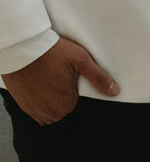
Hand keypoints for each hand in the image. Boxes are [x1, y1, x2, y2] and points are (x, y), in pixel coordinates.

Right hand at [2, 36, 119, 124]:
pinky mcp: (24, 106)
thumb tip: (115, 91)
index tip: (72, 78)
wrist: (23, 48)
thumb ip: (98, 77)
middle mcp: (50, 114)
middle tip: (61, 75)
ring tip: (51, 77)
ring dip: (52, 97)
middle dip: (65, 94)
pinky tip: (41, 82)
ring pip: (50, 109)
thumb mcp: (80, 60)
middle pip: (64, 108)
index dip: (77, 89)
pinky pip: (36, 108)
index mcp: (66, 105)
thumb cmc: (52, 52)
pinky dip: (40, 98)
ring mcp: (35, 111)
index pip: (78, 104)